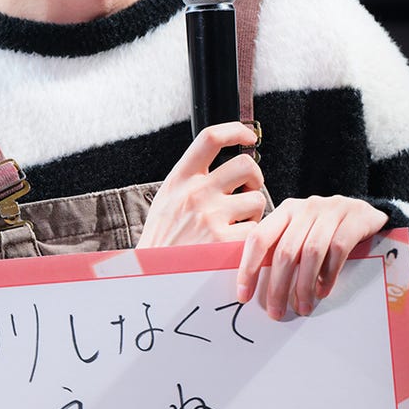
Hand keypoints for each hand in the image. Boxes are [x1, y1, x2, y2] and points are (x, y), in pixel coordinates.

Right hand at [137, 122, 265, 247]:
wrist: (151, 277)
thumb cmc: (161, 242)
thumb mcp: (166, 201)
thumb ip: (190, 181)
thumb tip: (220, 164)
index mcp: (180, 180)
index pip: (210, 138)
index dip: (236, 131)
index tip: (248, 137)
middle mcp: (195, 193)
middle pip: (245, 164)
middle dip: (255, 177)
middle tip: (249, 190)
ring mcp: (211, 217)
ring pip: (257, 199)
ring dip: (254, 212)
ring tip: (238, 224)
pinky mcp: (224, 242)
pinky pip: (255, 230)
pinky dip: (251, 238)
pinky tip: (236, 244)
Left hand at [235, 195, 386, 319]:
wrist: (366, 213)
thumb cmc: (327, 229)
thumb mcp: (301, 233)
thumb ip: (281, 251)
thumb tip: (257, 288)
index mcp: (286, 211)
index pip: (259, 238)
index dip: (248, 267)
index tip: (244, 295)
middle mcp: (306, 208)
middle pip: (285, 250)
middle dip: (278, 286)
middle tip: (276, 312)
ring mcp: (331, 211)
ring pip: (311, 252)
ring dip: (304, 285)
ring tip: (302, 307)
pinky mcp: (355, 218)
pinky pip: (338, 249)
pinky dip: (329, 274)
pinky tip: (323, 290)